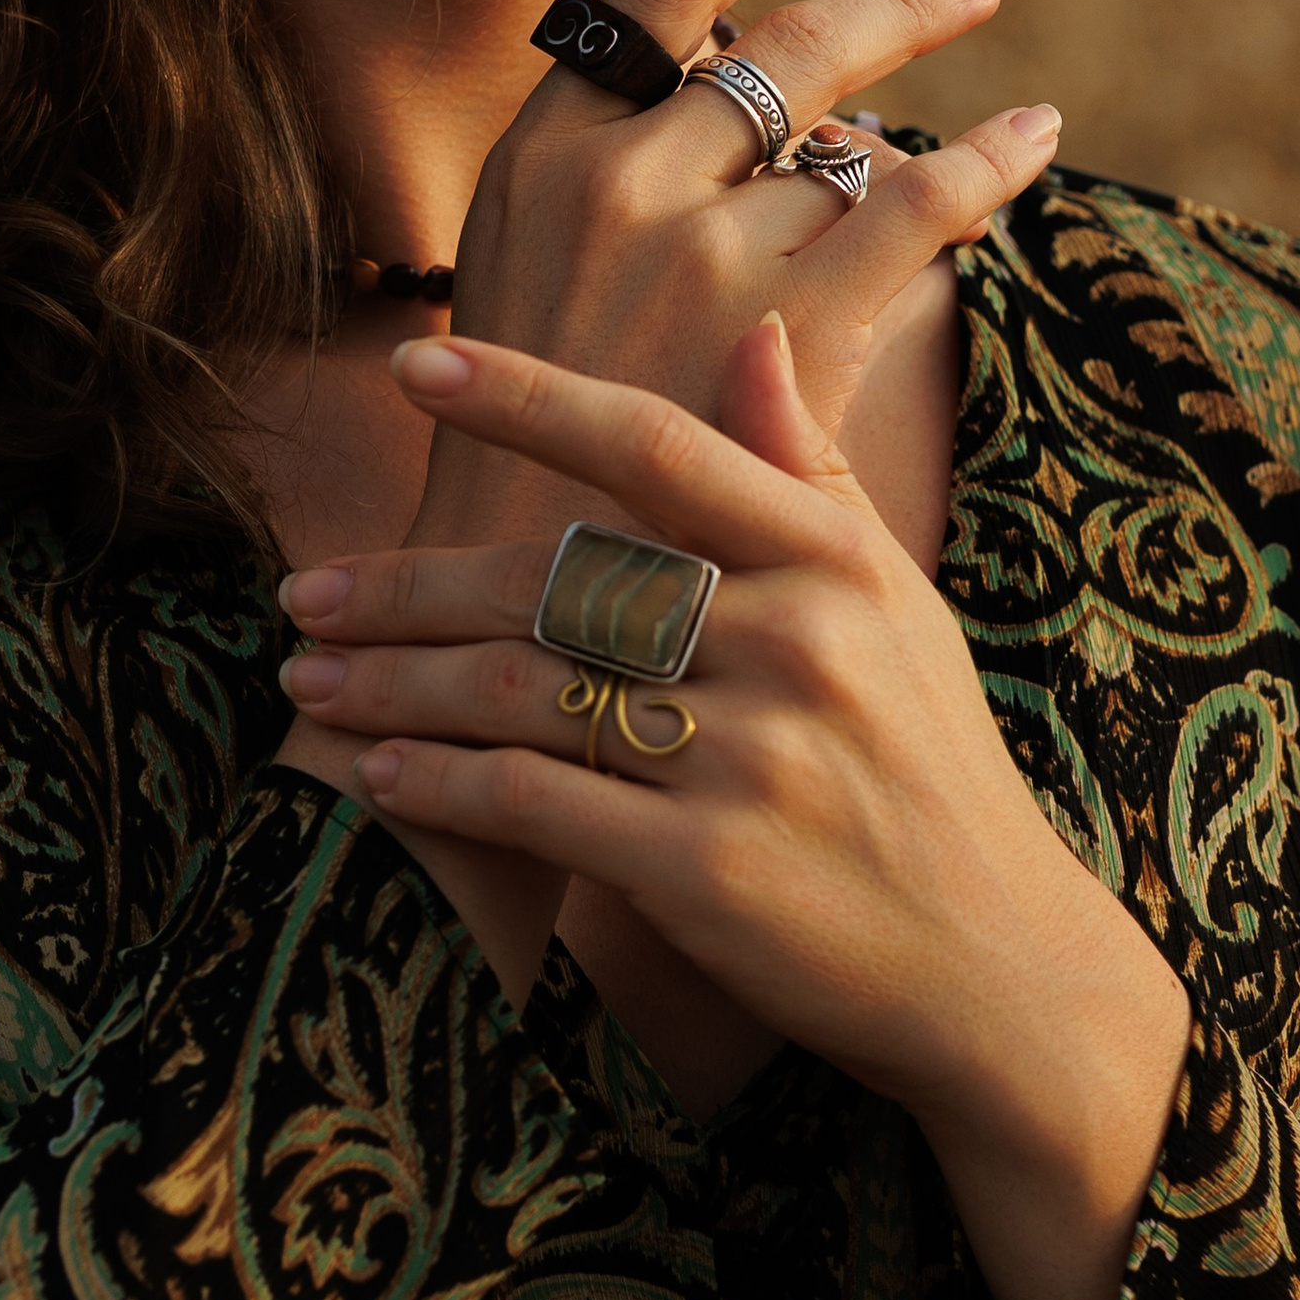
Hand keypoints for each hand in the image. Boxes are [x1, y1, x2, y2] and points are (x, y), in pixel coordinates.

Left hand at [281, 318, 1192, 1299]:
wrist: (996, 965)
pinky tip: (376, 772)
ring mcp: (751, 756)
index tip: (414, 361)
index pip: (654, 446)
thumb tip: (753, 333)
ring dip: (396, 685)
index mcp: (830, 558)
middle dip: (409, 586)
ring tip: (306, 678)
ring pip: (524, 691)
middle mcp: (793, 640)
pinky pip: (538, 805)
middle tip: (303, 590)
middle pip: (557, 580)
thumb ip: (811, 472)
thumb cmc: (929, 769)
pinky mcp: (709, 869)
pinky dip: (443, 785)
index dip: (527, 397)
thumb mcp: (898, 605)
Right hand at [424, 0, 1047, 555]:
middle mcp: (616, 183)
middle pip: (771, 43)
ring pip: (847, 122)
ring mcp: (703, 252)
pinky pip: (913, 210)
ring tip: (992, 12)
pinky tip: (1034, 139)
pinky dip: (986, 165)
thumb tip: (704, 119)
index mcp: (535, 163)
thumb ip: (596, 203)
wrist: (509, 608)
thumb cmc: (514, 467)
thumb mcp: (515, 297)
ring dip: (930, 59)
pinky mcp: (783, 329)